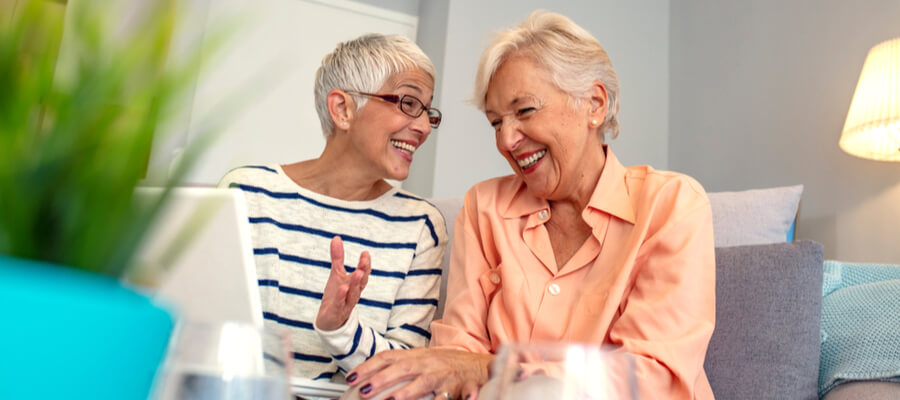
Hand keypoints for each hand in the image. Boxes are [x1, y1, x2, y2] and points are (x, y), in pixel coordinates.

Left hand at [315, 236, 370, 330]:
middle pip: (361, 282)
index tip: (365, 253)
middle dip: (363, 271)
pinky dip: (342, 296)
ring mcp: (346, 303)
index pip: (364, 273)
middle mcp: (353, 293)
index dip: (365, 264)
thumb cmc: (336, 294)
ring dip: (355, 283)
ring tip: (357, 273)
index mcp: (355, 284)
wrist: (329, 320)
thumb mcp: (336, 274)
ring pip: (353, 294)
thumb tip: (336, 238)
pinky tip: (342, 288)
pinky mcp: (337, 312)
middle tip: (364, 261)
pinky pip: (340, 304)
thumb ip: (338, 258)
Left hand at [345, 348, 493, 399]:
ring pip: (426, 382)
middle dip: (382, 379)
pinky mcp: (462, 385)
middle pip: (403, 368)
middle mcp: (429, 363)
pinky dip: (456, 398)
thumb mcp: (422, 361)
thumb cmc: (447, 366)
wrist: (478, 365)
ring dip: (409, 392)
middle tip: (365, 391)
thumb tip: (370, 378)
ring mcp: (444, 375)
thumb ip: (400, 367)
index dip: (368, 367)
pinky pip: (459, 393)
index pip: (388, 357)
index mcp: (417, 356)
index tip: (351, 378)